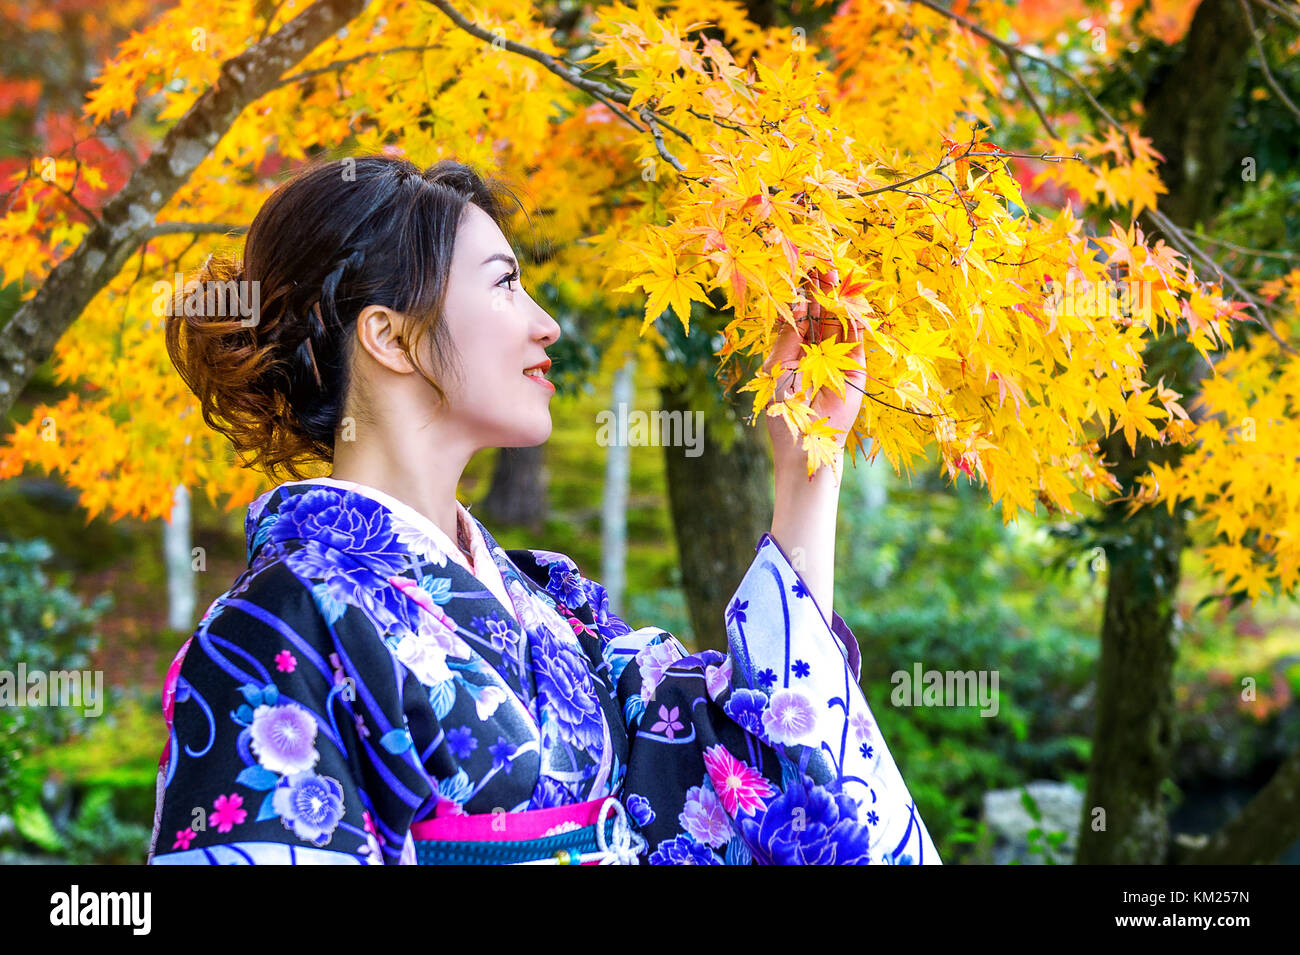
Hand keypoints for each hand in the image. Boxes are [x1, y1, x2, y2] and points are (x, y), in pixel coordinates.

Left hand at [761, 267, 865, 478]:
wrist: (805, 438)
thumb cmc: (782, 406)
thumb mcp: (778, 365)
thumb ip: (788, 335)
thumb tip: (796, 304)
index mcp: (795, 349)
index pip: (801, 314)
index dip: (802, 292)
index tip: (802, 269)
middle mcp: (817, 350)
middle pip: (821, 312)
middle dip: (821, 288)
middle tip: (822, 260)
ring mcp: (838, 357)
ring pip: (840, 320)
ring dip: (839, 297)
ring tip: (837, 271)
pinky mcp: (856, 367)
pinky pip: (858, 338)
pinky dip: (856, 319)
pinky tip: (851, 298)